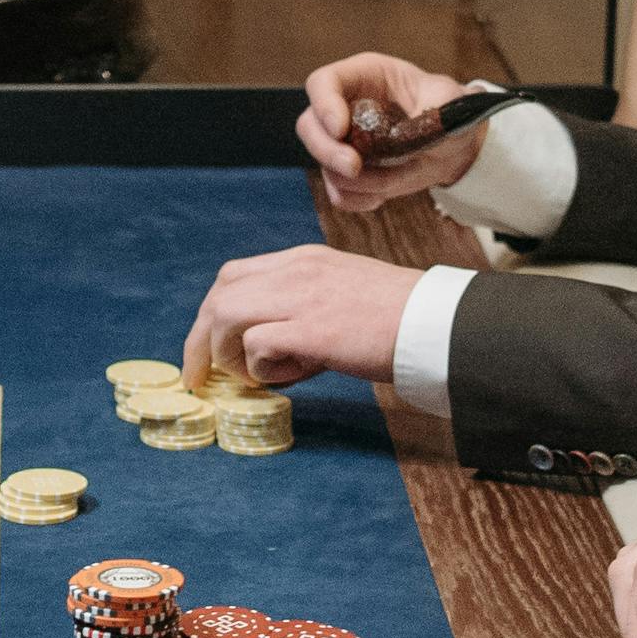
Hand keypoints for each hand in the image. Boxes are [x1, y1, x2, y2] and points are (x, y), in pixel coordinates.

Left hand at [186, 244, 422, 390]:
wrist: (436, 323)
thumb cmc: (398, 318)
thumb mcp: (342, 293)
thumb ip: (303, 307)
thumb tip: (266, 348)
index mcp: (303, 260)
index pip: (234, 276)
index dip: (211, 314)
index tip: (207, 346)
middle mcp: (296, 270)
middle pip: (219, 295)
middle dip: (200, 339)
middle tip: (202, 375)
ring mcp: (303, 296)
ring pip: (226, 316)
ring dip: (228, 355)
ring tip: (256, 377)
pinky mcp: (313, 329)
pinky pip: (257, 347)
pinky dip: (263, 370)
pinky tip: (294, 377)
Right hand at [296, 51, 483, 212]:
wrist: (452, 144)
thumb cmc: (448, 110)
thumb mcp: (451, 101)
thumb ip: (440, 108)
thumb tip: (427, 125)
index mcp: (363, 77)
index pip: (323, 83)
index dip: (324, 105)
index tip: (341, 129)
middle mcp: (344, 107)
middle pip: (309, 125)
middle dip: (328, 151)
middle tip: (354, 168)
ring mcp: (343, 142)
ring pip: (322, 163)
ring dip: (352, 181)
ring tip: (391, 182)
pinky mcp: (349, 173)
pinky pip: (337, 191)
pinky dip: (355, 199)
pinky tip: (380, 198)